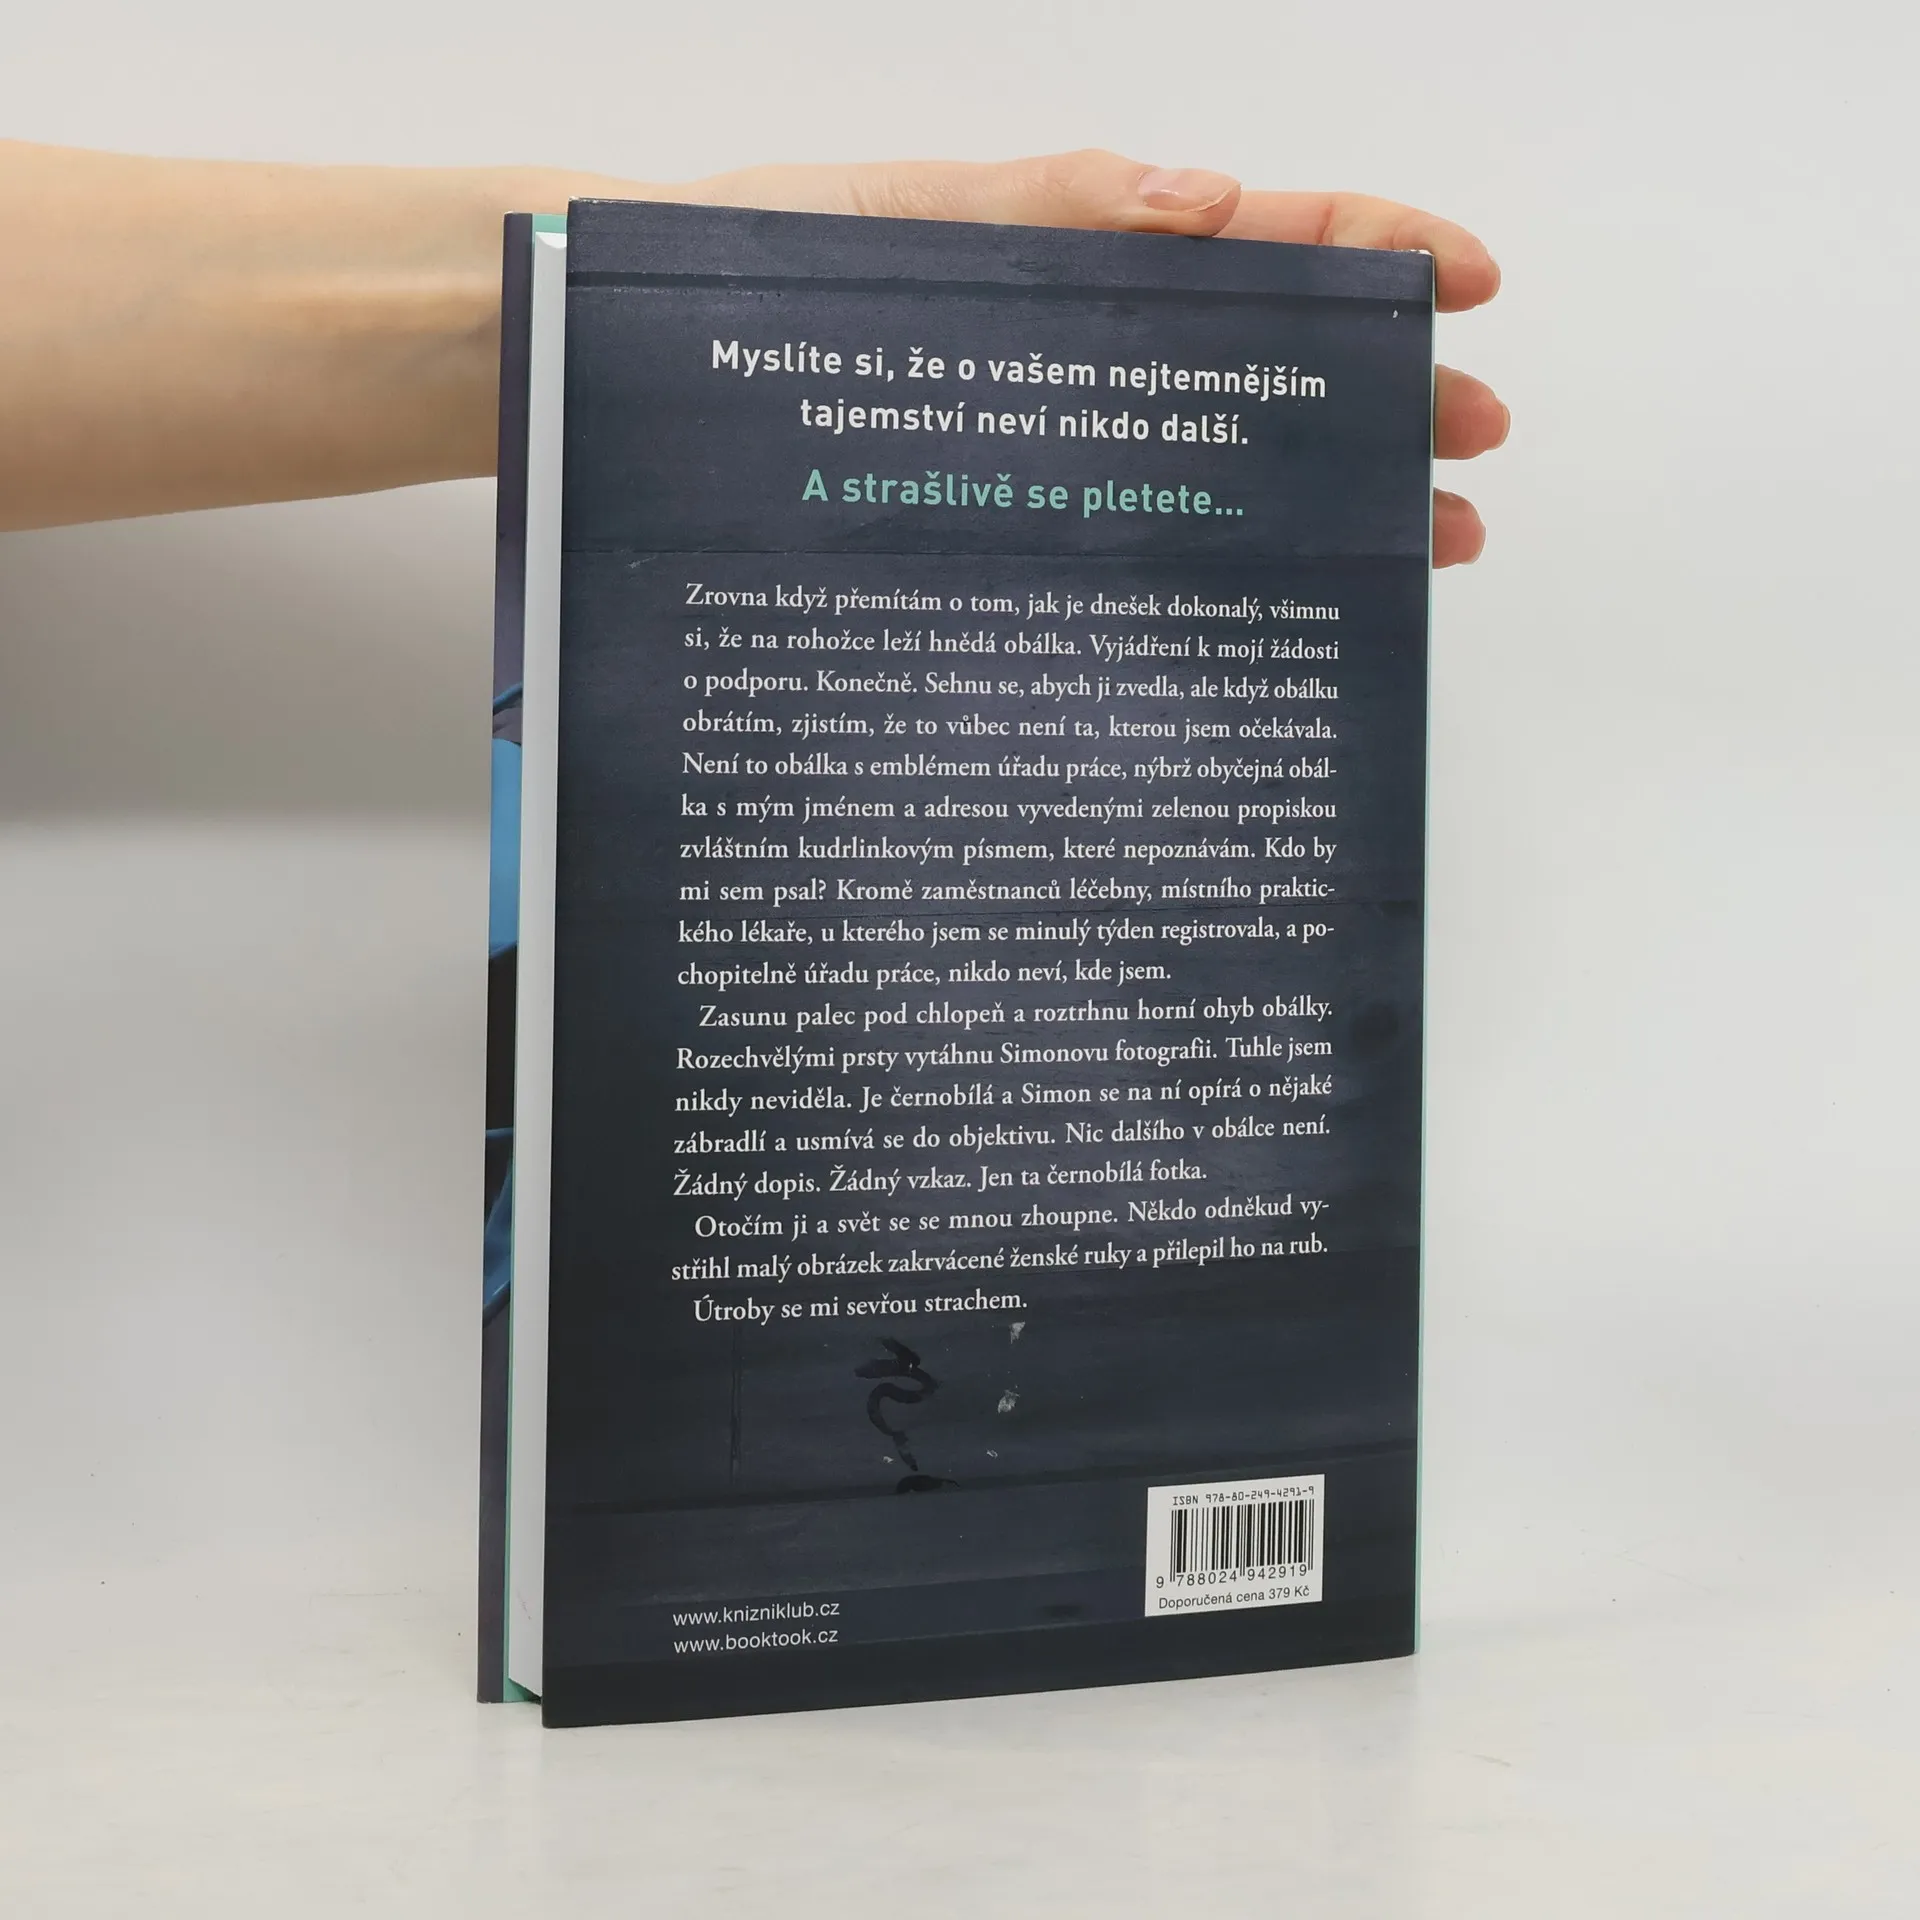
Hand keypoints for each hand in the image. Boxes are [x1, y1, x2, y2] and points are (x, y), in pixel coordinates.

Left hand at [658, 149, 1504, 566]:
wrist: (645, 377)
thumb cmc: (764, 275)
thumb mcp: (914, 221)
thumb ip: (1059, 205)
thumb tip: (1214, 199)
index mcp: (1088, 248)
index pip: (1268, 232)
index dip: (1378, 246)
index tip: (1470, 283)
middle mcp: (1090, 350)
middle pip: (1273, 361)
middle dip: (1385, 396)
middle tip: (1474, 447)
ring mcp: (1057, 438)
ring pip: (1221, 459)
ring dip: (1329, 490)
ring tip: (1422, 539)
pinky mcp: (1011, 515)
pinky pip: (1134, 531)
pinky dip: (1216, 560)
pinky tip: (1264, 599)